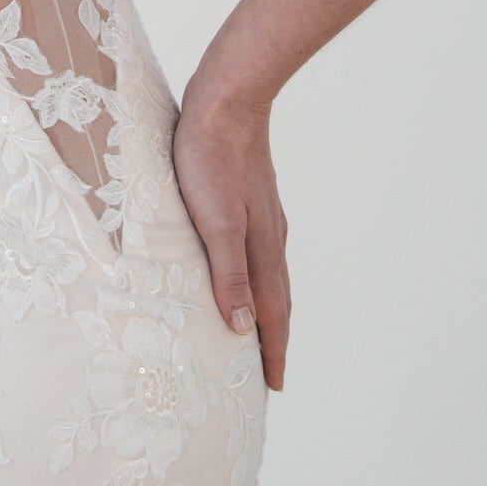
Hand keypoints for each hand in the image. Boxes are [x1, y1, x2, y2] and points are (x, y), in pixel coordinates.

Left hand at [172, 80, 289, 390]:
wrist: (226, 99)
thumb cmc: (211, 157)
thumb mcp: (214, 221)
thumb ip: (229, 273)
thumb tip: (242, 327)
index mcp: (263, 248)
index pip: (272, 313)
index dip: (272, 351)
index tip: (273, 386)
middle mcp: (269, 236)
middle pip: (275, 299)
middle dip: (271, 338)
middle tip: (266, 371)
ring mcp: (261, 215)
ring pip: (266, 273)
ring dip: (263, 306)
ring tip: (252, 329)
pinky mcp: (248, 196)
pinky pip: (255, 250)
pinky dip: (251, 275)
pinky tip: (237, 268)